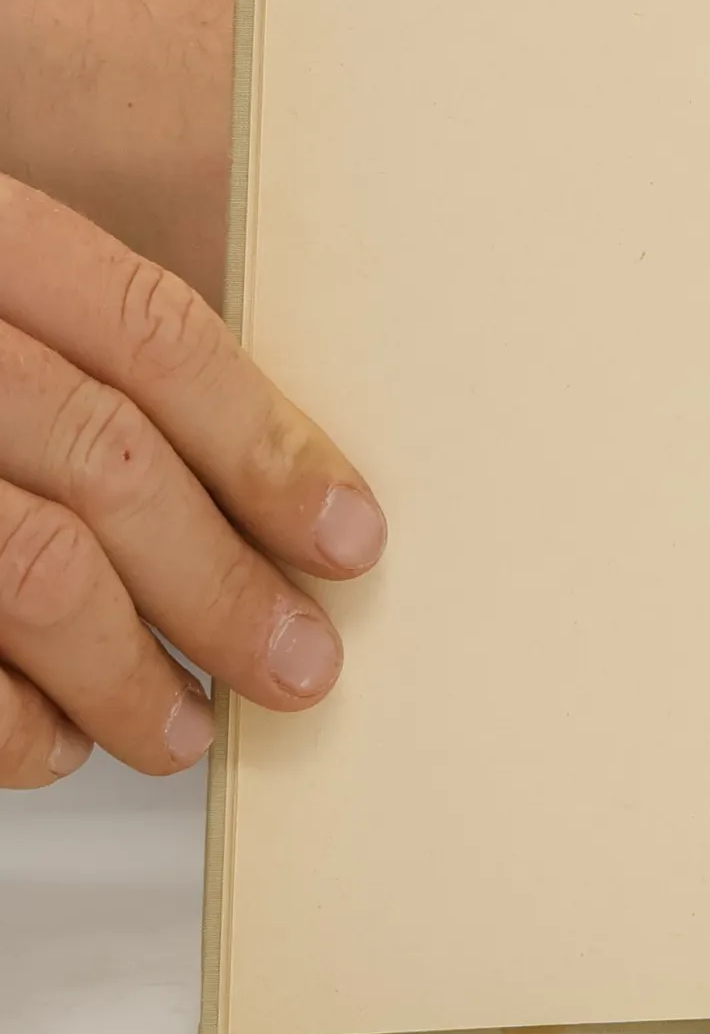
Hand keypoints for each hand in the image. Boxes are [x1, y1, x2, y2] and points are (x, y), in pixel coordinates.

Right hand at [0, 177, 387, 787]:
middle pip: (107, 464)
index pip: (153, 337)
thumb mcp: (2, 293)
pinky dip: (11, 723)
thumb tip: (267, 489)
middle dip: (224, 586)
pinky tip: (56, 741)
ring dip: (131, 675)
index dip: (268, 447)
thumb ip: (85, 354)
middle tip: (299, 665)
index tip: (349, 538)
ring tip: (189, 729)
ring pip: (33, 571)